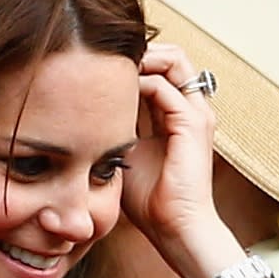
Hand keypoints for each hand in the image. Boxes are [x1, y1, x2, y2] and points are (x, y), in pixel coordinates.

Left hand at [120, 42, 231, 277]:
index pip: (160, 68)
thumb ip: (114, 129)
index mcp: (177, 114)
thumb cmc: (150, 201)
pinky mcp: (193, 123)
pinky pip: (165, 86)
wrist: (174, 227)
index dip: (132, 62)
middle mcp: (191, 107)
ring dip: (142, 57)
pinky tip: (114, 95)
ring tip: (110, 67)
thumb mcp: (125, 154)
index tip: (98, 67)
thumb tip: (82, 114)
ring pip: (173, 59)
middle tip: (104, 58)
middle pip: (170, 55)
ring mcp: (196, 112)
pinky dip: (140, 82)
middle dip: (138, 50)